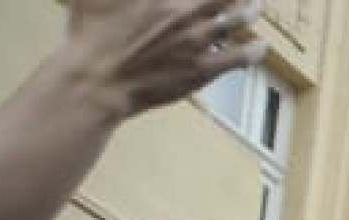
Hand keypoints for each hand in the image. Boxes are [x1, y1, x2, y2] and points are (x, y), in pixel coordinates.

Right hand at [63, 0, 265, 116]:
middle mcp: (183, 11)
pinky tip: (260, 46)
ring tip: (258, 6)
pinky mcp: (203, 68)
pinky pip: (240, 57)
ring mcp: (196, 40)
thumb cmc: (88, 38)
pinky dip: (254, 50)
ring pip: (237, 19)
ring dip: (251, 10)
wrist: (97, 81)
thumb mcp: (90, 0)